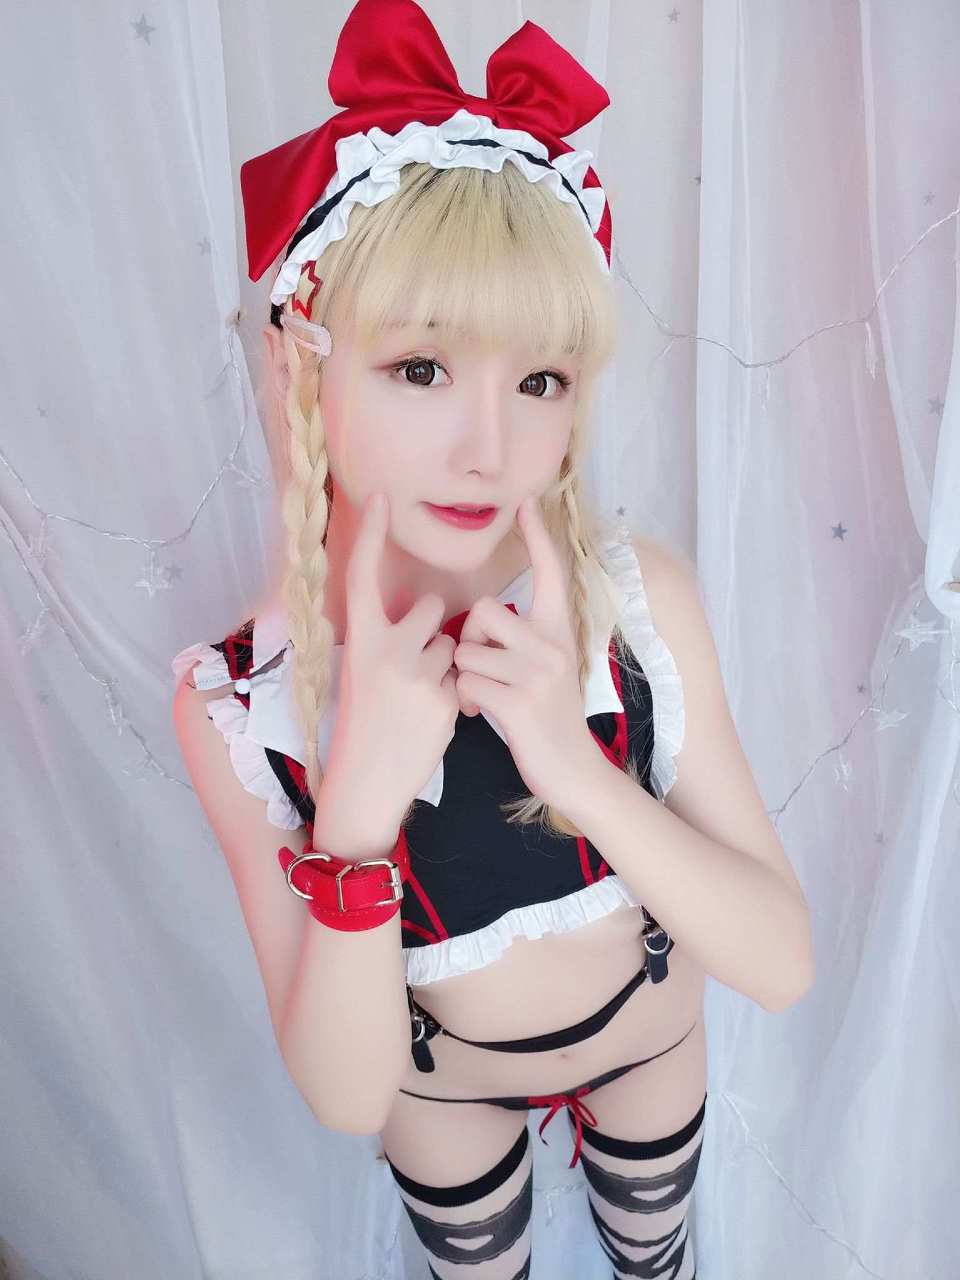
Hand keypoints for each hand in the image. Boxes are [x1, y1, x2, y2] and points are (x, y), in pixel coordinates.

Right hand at [324, 492, 460, 820]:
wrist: (367, 780)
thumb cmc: (364, 722)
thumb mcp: (361, 672)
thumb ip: (386, 639)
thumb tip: (424, 615)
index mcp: (359, 640)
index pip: (363, 576)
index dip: (372, 535)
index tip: (381, 498)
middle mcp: (385, 650)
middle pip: (431, 608)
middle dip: (432, 628)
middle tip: (411, 665)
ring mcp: (417, 674)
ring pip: (453, 643)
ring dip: (446, 664)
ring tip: (418, 698)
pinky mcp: (445, 699)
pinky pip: (464, 675)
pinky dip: (455, 692)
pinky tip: (431, 717)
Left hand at [452, 495, 601, 810]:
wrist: (572, 769)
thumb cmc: (545, 715)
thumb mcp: (545, 666)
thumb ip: (522, 638)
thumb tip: (482, 615)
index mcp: (559, 630)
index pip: (549, 572)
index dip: (536, 537)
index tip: (526, 501)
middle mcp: (553, 644)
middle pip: (483, 610)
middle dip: (470, 640)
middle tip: (484, 670)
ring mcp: (539, 674)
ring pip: (468, 651)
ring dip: (464, 677)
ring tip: (486, 698)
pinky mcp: (521, 703)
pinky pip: (468, 684)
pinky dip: (466, 702)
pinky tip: (483, 715)